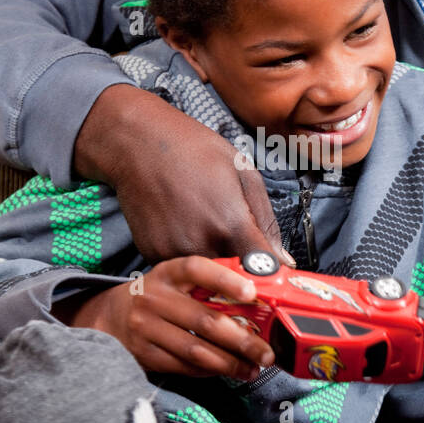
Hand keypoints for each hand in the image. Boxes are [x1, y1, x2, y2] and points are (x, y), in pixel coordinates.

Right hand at [56, 256, 275, 380]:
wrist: (111, 316)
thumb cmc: (159, 295)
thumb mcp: (176, 279)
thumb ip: (209, 284)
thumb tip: (258, 295)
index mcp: (168, 273)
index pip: (197, 269)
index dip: (225, 280)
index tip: (252, 292)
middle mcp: (154, 298)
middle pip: (205, 320)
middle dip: (242, 340)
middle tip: (267, 353)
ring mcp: (147, 328)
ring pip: (196, 350)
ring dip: (230, 364)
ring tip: (253, 369)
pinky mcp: (144, 354)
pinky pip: (184, 367)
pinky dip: (210, 371)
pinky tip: (227, 372)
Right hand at [73, 84, 293, 265]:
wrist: (140, 144)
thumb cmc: (195, 150)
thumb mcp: (244, 174)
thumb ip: (266, 222)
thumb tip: (283, 261)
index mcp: (230, 223)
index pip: (261, 271)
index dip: (270, 276)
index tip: (273, 273)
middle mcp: (201, 243)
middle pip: (233, 278)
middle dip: (241, 270)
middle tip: (238, 244)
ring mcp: (173, 251)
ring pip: (205, 277)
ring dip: (214, 264)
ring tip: (208, 228)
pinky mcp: (152, 253)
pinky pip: (180, 269)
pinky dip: (189, 257)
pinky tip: (186, 229)